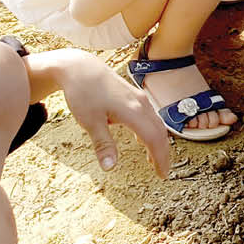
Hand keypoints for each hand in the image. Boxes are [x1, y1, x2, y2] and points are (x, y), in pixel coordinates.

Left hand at [48, 52, 169, 175]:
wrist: (80, 68)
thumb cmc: (83, 93)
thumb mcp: (89, 121)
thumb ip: (103, 144)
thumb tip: (110, 168)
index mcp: (133, 112)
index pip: (154, 139)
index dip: (161, 158)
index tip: (163, 175)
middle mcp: (142, 104)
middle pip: (160, 132)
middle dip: (163, 153)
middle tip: (162, 172)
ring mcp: (140, 99)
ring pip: (157, 124)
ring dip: (158, 143)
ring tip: (154, 160)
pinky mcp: (135, 97)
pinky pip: (150, 117)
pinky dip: (152, 131)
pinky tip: (143, 139)